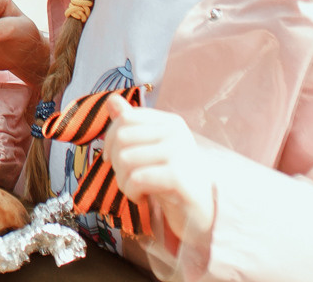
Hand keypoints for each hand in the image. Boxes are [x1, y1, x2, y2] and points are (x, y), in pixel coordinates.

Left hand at [100, 95, 216, 241]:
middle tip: (128, 179)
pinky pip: (137, 179)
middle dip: (115, 163)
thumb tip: (111, 99)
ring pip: (126, 159)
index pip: (125, 118)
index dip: (109, 140)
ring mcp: (179, 153)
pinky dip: (132, 192)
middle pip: (122, 138)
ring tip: (136, 190)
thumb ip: (131, 124)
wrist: (202, 213)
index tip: (112, 158)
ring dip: (123, 181)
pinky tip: (142, 198)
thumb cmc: (172, 181)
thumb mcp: (151, 150)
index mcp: (169, 122)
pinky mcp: (178, 176)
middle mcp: (176, 133)